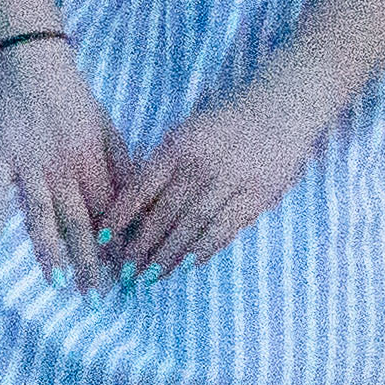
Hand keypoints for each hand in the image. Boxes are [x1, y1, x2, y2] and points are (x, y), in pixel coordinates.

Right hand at [0, 36, 125, 286]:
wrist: (33, 62)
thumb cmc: (75, 99)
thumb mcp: (109, 131)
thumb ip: (122, 170)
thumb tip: (137, 210)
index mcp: (90, 164)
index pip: (106, 216)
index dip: (115, 249)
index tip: (122, 280)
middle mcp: (61, 169)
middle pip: (76, 224)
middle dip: (86, 264)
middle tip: (92, 299)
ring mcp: (27, 163)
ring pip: (39, 214)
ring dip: (47, 249)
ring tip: (55, 282)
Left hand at [100, 82, 319, 281]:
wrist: (280, 108)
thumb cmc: (225, 119)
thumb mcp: (187, 131)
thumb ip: (165, 163)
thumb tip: (138, 202)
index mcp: (177, 146)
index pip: (141, 187)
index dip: (121, 215)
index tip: (104, 238)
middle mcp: (201, 166)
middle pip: (166, 213)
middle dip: (143, 245)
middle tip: (127, 271)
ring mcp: (231, 183)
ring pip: (194, 226)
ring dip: (172, 254)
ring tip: (153, 276)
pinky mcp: (258, 197)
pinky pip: (227, 228)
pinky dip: (207, 248)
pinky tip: (190, 264)